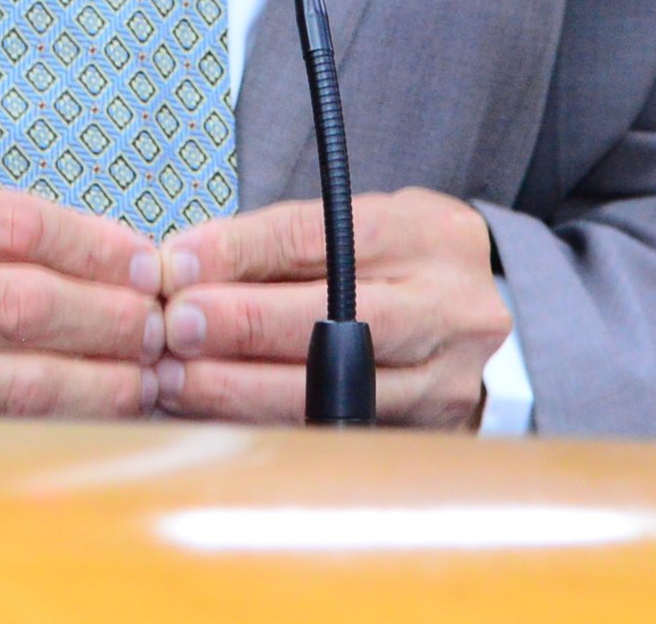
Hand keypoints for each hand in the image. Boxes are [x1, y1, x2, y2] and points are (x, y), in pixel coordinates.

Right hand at [0, 161, 165, 416]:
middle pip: (19, 302)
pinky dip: (47, 414)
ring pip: (9, 373)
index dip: (92, 244)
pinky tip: (93, 406)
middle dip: (109, 314)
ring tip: (149, 370)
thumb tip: (95, 248)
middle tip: (165, 319)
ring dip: (96, 376)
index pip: (10, 223)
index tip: (146, 258)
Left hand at [152, 188, 508, 428]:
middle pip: (335, 317)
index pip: (322, 236)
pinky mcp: (429, 431)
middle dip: (242, 323)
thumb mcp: (360, 223)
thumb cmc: (400, 261)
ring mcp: (446, 377)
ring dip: (242, 386)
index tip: (177, 264)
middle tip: (174, 326)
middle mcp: (449, 305)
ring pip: (333, 387)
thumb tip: (180, 265)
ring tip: (177, 379)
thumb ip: (276, 241)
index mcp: (426, 234)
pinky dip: (267, 422)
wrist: (480, 316)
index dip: (241, 251)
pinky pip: (335, 430)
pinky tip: (216, 414)